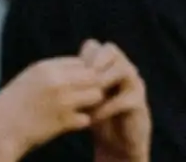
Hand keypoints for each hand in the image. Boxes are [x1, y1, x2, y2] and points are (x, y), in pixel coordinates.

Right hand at [0, 53, 112, 153]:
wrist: (0, 127)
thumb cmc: (13, 103)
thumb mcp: (29, 77)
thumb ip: (52, 72)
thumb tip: (78, 69)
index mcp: (45, 67)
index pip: (80, 62)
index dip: (81, 73)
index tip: (74, 84)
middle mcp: (56, 81)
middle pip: (93, 77)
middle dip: (91, 86)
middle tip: (82, 97)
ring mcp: (62, 101)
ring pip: (96, 96)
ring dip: (91, 104)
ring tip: (79, 109)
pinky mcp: (64, 121)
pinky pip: (87, 118)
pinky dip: (81, 121)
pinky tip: (70, 122)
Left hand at [82, 41, 150, 161]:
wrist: (115, 140)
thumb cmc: (93, 113)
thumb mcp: (79, 96)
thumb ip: (70, 81)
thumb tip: (46, 71)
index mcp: (107, 64)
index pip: (95, 45)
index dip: (82, 55)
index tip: (70, 71)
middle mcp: (123, 69)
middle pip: (112, 50)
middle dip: (94, 63)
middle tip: (81, 79)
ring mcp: (134, 85)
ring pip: (124, 70)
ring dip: (103, 81)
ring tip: (86, 96)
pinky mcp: (139, 104)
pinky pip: (125, 100)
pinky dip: (106, 108)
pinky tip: (92, 117)